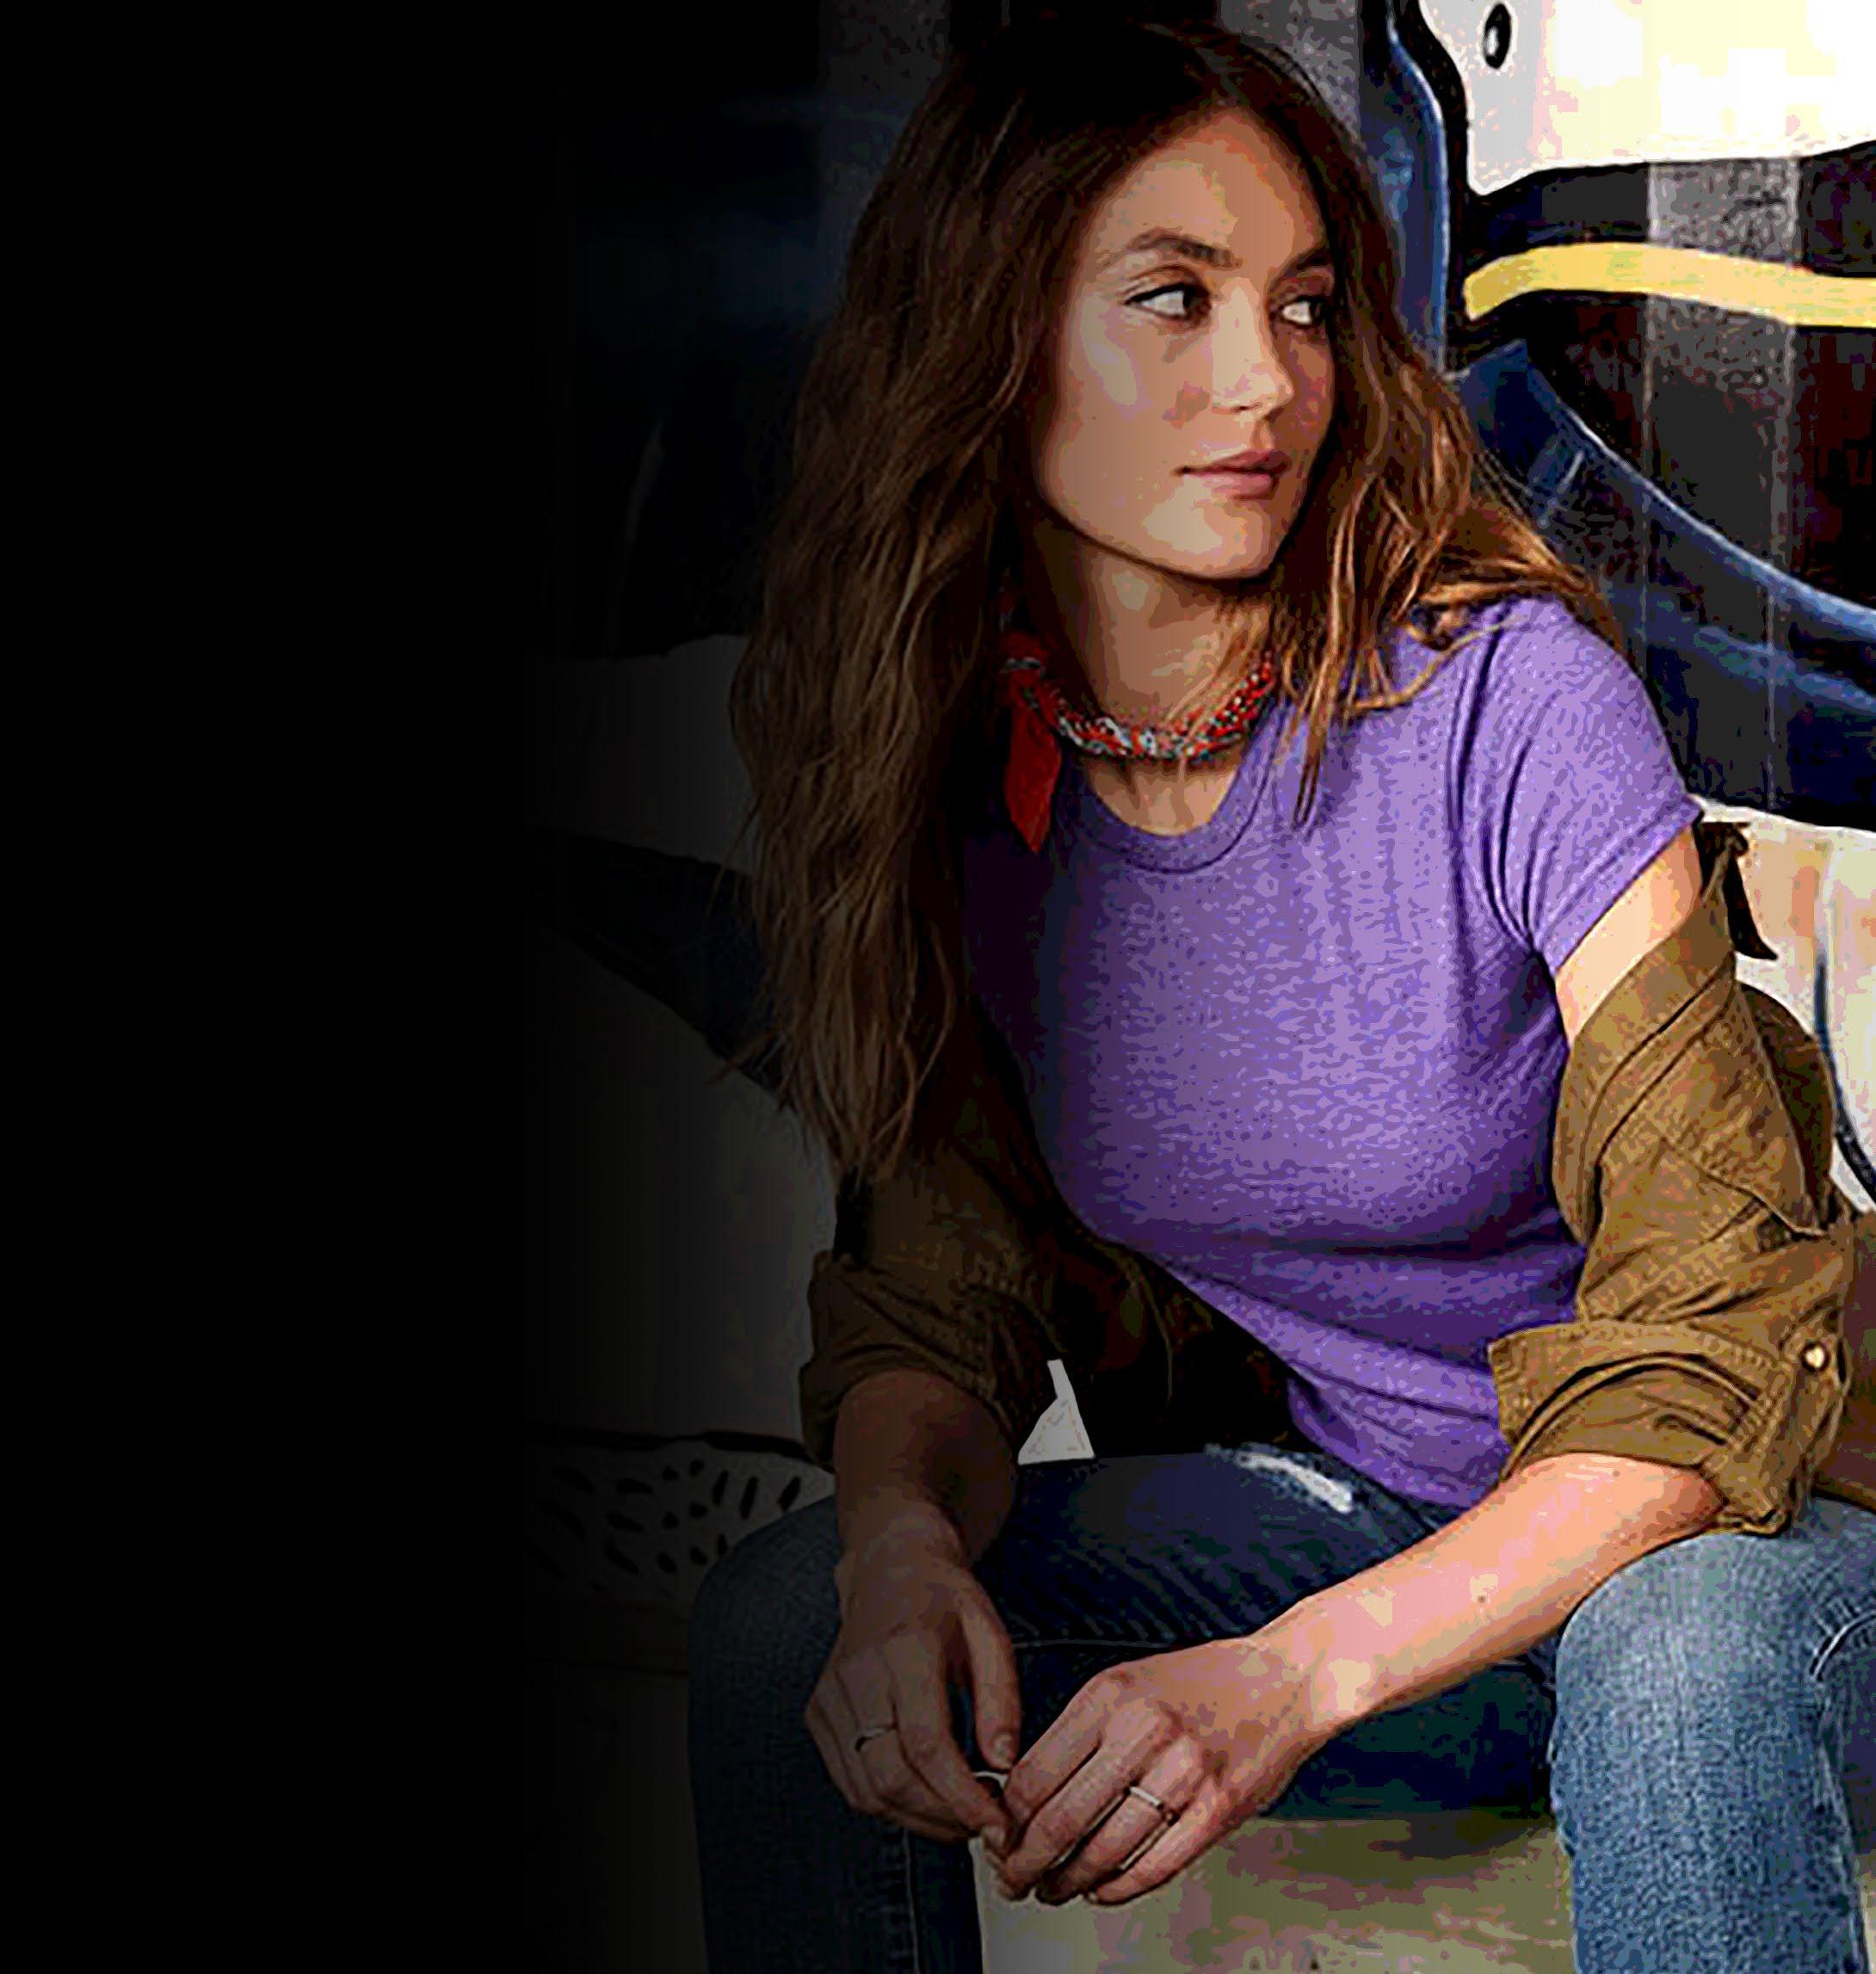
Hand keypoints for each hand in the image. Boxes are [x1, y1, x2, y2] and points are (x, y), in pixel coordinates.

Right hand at [804, 1523, 1018, 1847]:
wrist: (889, 1566)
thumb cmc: (944, 1600)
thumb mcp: (990, 1634)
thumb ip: (1002, 1699)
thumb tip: (1003, 1765)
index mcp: (903, 1647)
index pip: (926, 1744)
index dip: (961, 1796)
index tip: (996, 1824)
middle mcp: (857, 1673)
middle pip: (890, 1776)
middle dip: (942, 1817)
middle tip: (983, 1825)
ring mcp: (830, 1695)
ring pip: (866, 1789)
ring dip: (918, 1819)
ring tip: (960, 1815)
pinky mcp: (819, 1712)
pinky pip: (850, 1781)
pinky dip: (889, 1803)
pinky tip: (925, 1797)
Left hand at [992, 1634, 1330, 1906]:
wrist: (1285, 1678)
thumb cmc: (1204, 1682)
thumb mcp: (1127, 1682)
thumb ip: (1079, 1731)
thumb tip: (1027, 1791)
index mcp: (1108, 1695)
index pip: (1032, 1773)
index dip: (1005, 1820)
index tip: (996, 1838)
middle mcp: (1142, 1730)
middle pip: (1059, 1819)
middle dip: (1024, 1863)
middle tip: (1012, 1879)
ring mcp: (1183, 1772)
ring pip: (1103, 1850)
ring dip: (1067, 1882)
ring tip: (1052, 1888)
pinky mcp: (1218, 1809)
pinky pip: (1154, 1866)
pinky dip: (1119, 1888)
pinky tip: (1102, 1889)